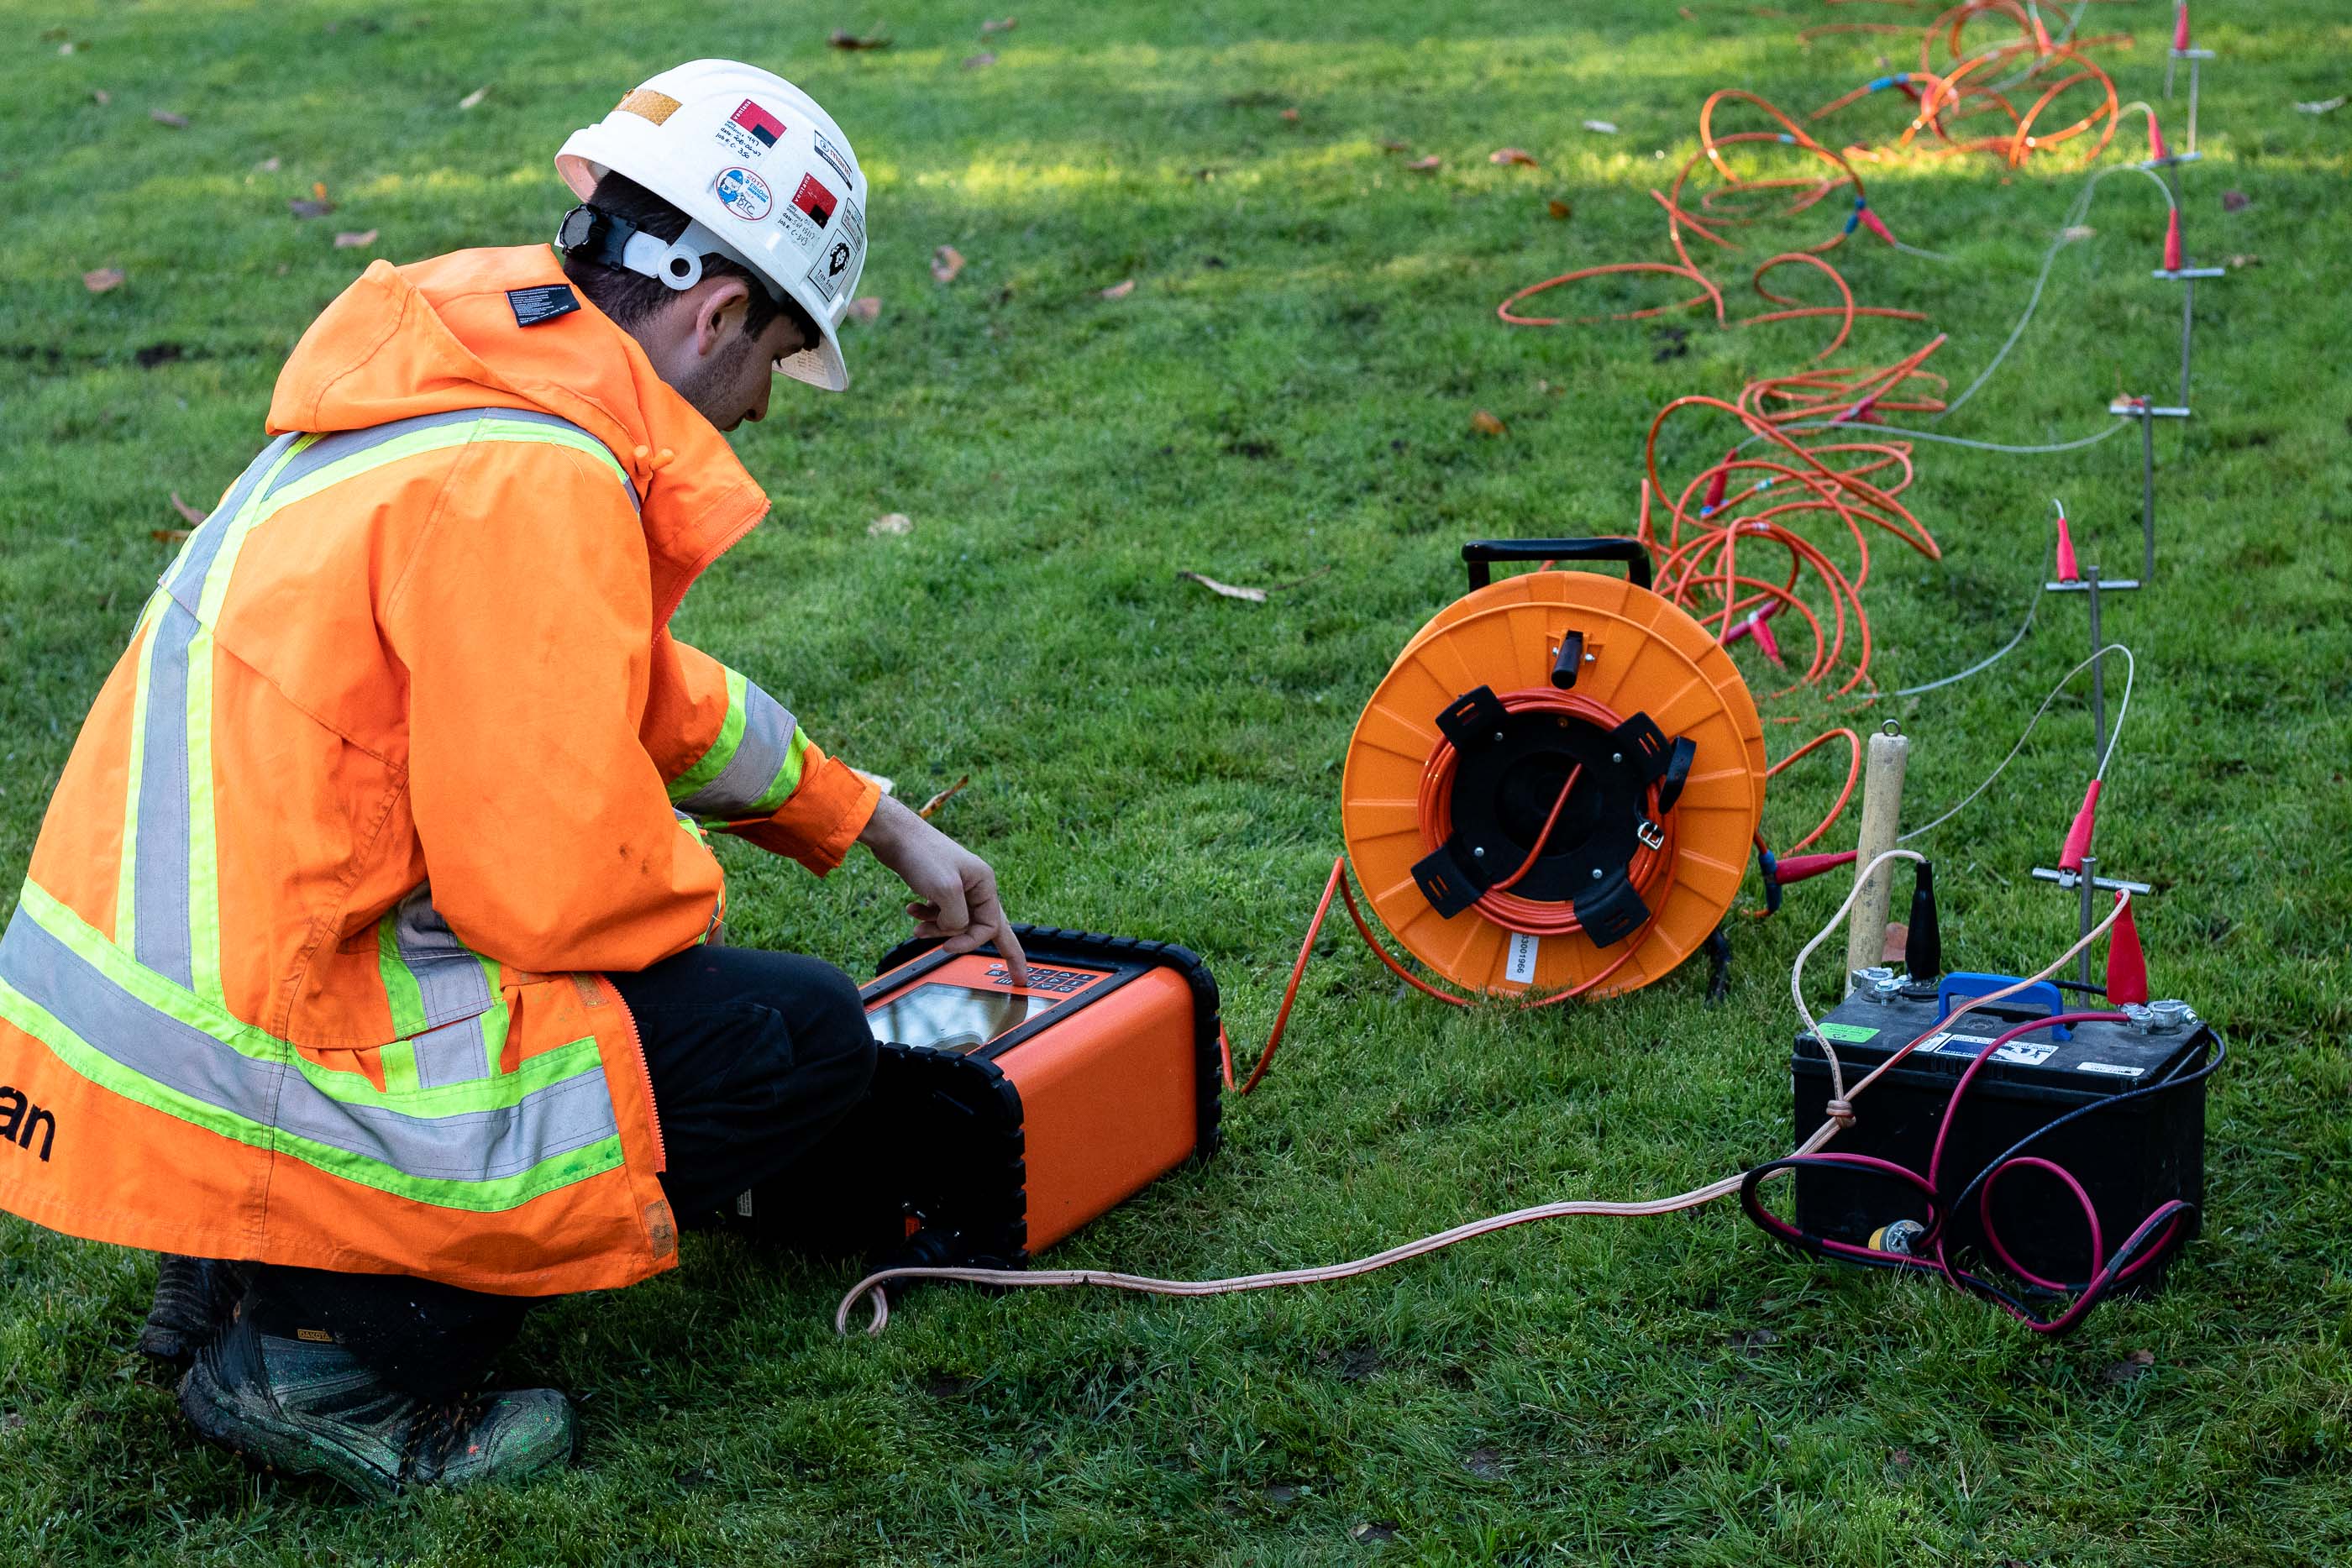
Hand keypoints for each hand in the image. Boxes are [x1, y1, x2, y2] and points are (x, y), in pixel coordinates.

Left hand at [857, 794, 1027, 983]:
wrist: (895, 836)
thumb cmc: (922, 854)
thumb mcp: (945, 891)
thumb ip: (956, 919)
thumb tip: (956, 933)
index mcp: (984, 884)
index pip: (991, 926)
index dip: (969, 941)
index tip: (947, 947)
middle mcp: (975, 886)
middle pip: (988, 926)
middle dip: (994, 949)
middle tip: (1019, 976)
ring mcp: (958, 887)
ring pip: (956, 922)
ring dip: (937, 929)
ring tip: (917, 927)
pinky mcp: (940, 887)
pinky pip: (940, 913)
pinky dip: (927, 916)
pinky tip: (912, 910)